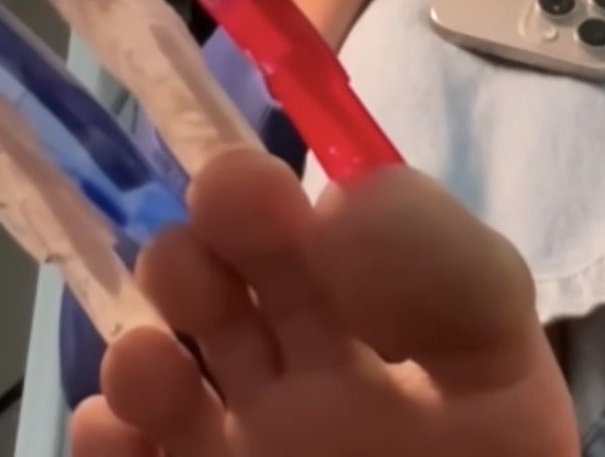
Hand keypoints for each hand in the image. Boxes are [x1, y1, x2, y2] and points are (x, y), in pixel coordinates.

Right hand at [71, 151, 576, 456]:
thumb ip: (446, 269)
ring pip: (167, 364)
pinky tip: (119, 424)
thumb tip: (339, 197)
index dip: (277, 200)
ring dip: (144, 339)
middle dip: (207, 241)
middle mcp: (316, 376)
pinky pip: (128, 452)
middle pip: (235, 282)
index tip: (244, 175)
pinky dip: (107, 431)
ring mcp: (247, 439)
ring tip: (156, 356)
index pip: (326, 234)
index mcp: (400, 325)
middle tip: (210, 225)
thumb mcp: (498, 359)